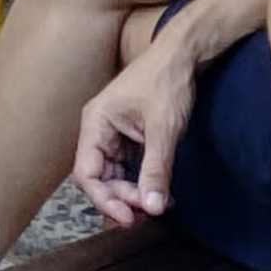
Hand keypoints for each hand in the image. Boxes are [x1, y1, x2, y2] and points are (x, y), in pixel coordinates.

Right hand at [67, 20, 201, 226]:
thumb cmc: (167, 81)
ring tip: (156, 206)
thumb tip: (152, 207)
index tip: (129, 217)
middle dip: (121, 198)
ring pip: (114, 175)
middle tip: (148, 212)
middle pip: (99, 177)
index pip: (87, 173)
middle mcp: (98, 130)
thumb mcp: (163, 129)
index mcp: (95, 123)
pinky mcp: (130, 136)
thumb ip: (156, 169)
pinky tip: (160, 193)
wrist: (183, 54)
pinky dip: (141, 181)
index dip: (104, 199)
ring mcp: (114, 133)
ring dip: (132, 193)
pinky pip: (128, 167)